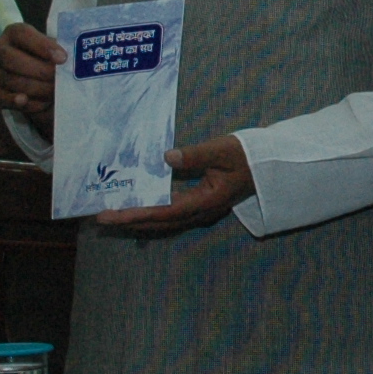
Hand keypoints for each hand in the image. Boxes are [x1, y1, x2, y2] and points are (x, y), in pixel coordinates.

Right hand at [0, 22, 63, 136]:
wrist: (27, 75)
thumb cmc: (44, 58)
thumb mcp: (51, 49)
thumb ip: (58, 52)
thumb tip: (75, 62)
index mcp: (13, 33)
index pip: (23, 34)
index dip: (43, 46)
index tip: (63, 58)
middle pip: (12, 60)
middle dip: (40, 71)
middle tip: (59, 79)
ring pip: (12, 81)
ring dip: (37, 89)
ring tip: (55, 92)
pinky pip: (7, 100)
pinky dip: (28, 104)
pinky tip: (42, 103)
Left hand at [95, 134, 255, 233]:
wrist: (270, 164)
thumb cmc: (248, 155)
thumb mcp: (223, 150)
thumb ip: (196, 155)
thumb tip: (167, 157)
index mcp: (206, 201)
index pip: (164, 211)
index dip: (137, 213)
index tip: (113, 215)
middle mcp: (201, 211)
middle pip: (160, 223)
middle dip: (131, 221)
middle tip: (102, 219)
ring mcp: (202, 211)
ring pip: (165, 222)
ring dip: (140, 221)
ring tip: (114, 218)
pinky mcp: (201, 205)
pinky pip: (171, 215)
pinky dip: (152, 214)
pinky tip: (139, 209)